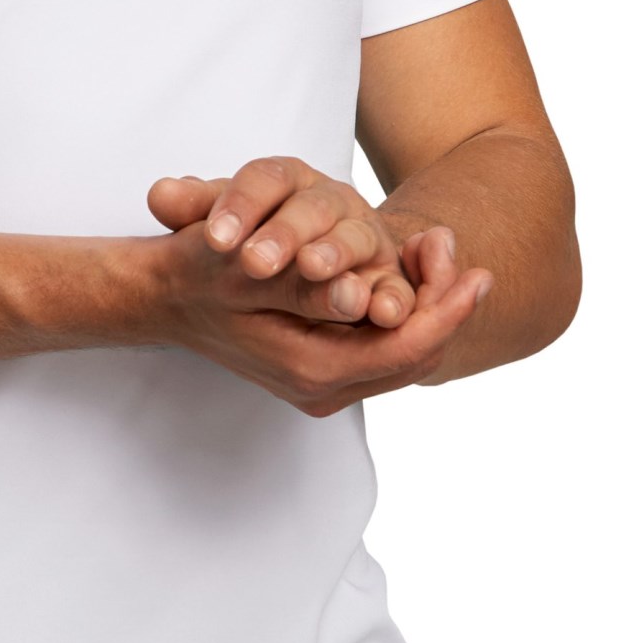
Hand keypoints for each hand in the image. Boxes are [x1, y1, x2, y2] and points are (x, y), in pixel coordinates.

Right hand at [141, 156, 493, 415]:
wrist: (163, 296)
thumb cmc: (201, 273)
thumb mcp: (251, 268)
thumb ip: (309, 288)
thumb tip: (362, 295)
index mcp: (311, 369)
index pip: (406, 349)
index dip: (448, 311)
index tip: (478, 271)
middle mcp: (321, 388)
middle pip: (415, 358)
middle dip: (446, 308)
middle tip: (460, 254)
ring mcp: (321, 386)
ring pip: (404, 358)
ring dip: (430, 311)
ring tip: (439, 256)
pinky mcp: (321, 373)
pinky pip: (382, 352)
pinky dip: (404, 317)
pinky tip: (409, 274)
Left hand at [146, 155, 416, 326]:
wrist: (327, 251)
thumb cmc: (265, 233)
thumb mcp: (227, 217)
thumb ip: (196, 208)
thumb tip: (160, 195)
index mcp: (287, 180)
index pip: (263, 180)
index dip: (239, 204)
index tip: (213, 238)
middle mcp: (330, 201)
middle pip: (311, 208)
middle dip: (284, 234)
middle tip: (255, 263)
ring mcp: (364, 236)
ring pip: (354, 239)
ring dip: (335, 255)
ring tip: (313, 270)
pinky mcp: (390, 275)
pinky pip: (395, 285)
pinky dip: (394, 296)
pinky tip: (383, 312)